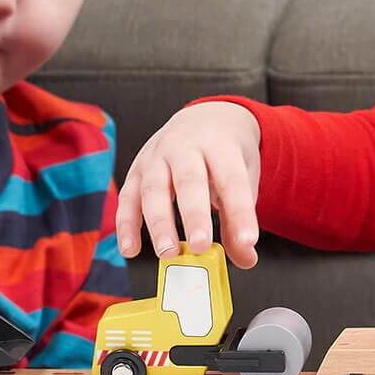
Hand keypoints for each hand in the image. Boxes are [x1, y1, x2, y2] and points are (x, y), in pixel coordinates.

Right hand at [117, 102, 261, 267]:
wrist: (204, 117)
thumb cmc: (226, 152)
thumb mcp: (244, 174)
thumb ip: (239, 216)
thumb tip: (246, 257)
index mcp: (220, 144)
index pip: (232, 179)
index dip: (240, 212)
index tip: (247, 241)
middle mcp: (186, 145)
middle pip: (189, 181)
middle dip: (194, 216)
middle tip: (201, 246)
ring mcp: (157, 155)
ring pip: (154, 189)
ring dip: (159, 224)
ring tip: (168, 253)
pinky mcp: (137, 168)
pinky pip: (128, 197)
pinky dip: (126, 224)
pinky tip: (130, 249)